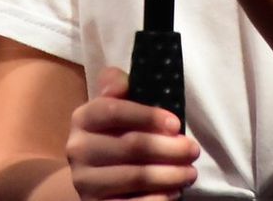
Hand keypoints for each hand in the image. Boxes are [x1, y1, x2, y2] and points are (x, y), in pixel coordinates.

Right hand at [67, 67, 198, 200]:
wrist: (91, 175)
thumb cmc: (112, 134)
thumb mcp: (113, 105)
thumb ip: (116, 85)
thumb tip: (120, 83)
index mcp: (83, 118)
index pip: (113, 111)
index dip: (147, 116)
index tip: (176, 124)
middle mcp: (78, 149)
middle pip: (130, 146)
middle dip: (169, 148)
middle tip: (194, 150)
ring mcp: (84, 181)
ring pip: (134, 177)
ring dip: (169, 175)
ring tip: (191, 172)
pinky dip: (156, 199)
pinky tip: (174, 192)